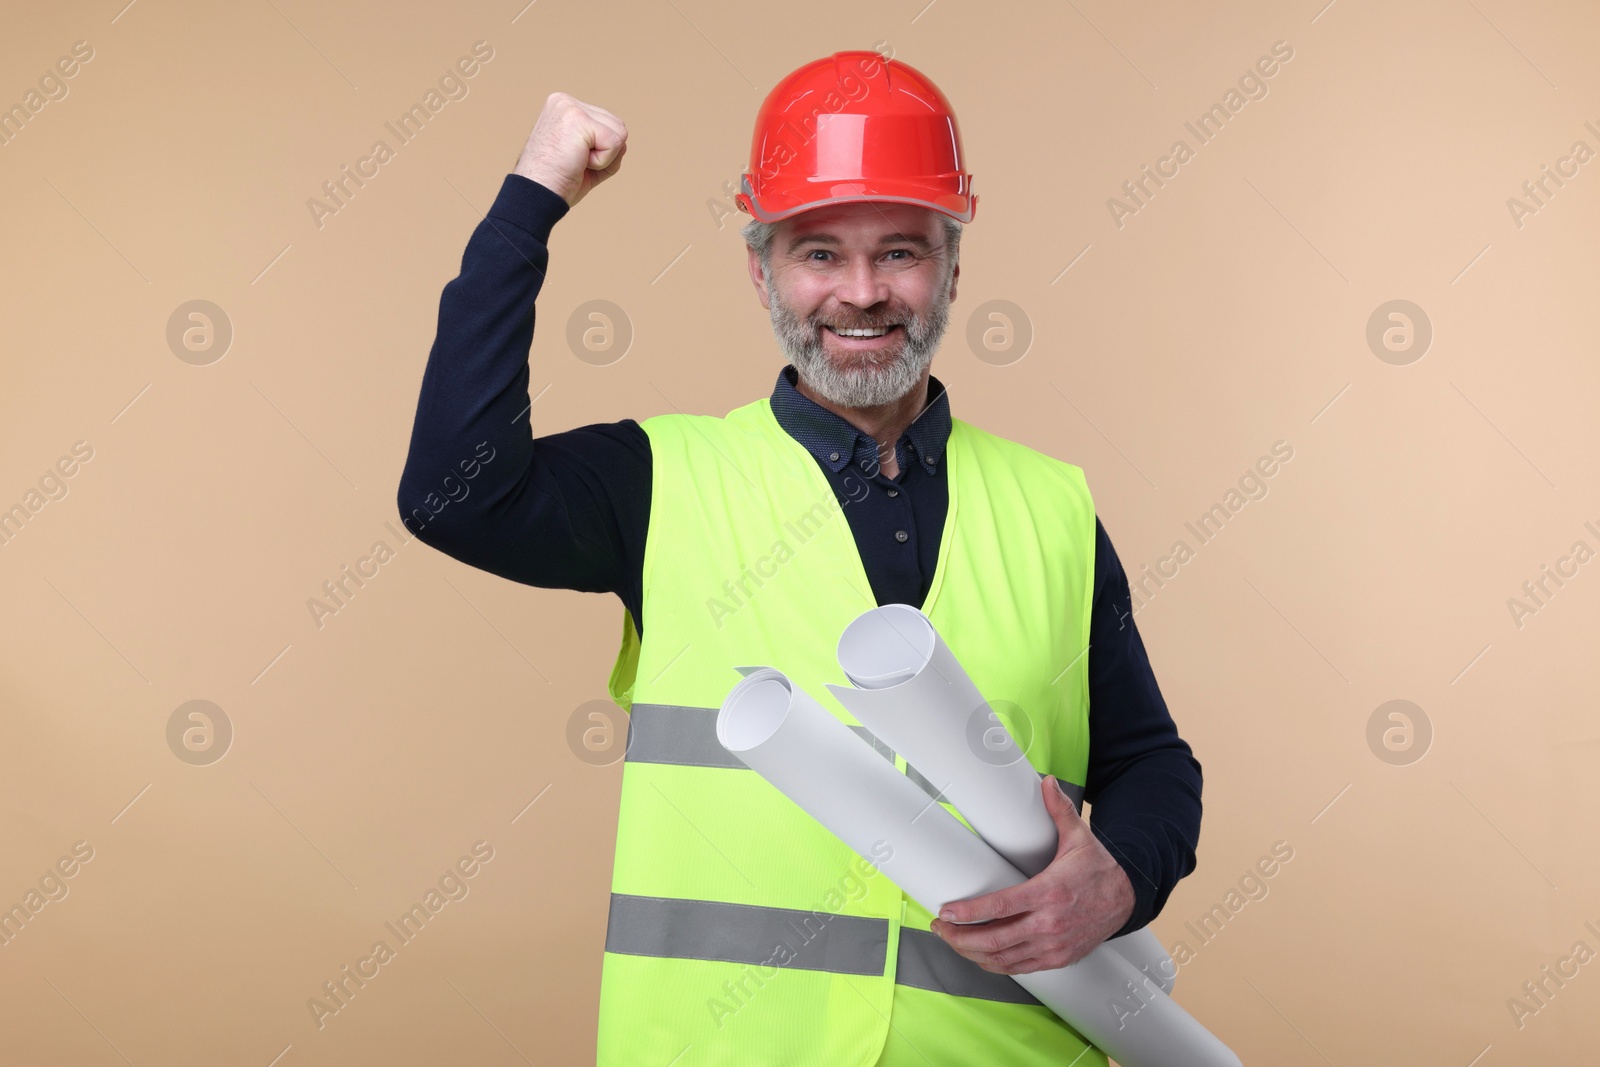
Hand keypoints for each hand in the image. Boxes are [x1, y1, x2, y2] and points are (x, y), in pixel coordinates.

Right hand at [513, 92, 627, 207]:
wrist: (536, 196)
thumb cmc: (557, 183)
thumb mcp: (583, 158)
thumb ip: (603, 144)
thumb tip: (623, 141)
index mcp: (564, 108)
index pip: (607, 125)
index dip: (600, 152)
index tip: (573, 161)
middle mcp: (564, 101)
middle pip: (618, 127)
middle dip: (605, 154)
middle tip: (575, 164)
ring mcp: (570, 107)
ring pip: (620, 133)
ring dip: (603, 158)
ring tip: (575, 162)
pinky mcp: (577, 118)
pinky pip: (615, 143)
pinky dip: (602, 162)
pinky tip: (577, 162)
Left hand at [929, 775, 1135, 974]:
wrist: (1127, 901)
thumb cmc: (1099, 870)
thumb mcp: (1079, 838)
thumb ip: (1059, 810)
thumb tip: (1047, 782)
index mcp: (1050, 892)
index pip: (1001, 906)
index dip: (970, 912)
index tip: (946, 912)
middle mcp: (1050, 924)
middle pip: (996, 939)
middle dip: (960, 937)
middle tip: (940, 928)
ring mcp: (1054, 945)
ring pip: (1004, 958)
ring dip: (972, 953)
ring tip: (952, 940)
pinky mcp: (1058, 959)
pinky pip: (1020, 968)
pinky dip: (996, 965)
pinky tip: (979, 956)